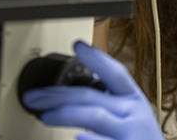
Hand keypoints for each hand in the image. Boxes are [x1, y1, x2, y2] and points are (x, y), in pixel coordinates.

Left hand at [22, 41, 164, 139]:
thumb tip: (90, 73)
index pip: (115, 72)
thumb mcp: (134, 112)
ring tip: (44, 116)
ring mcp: (129, 134)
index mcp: (134, 98)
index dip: (97, 58)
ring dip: (63, 114)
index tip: (78, 46)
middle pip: (92, 96)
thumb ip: (113, 96)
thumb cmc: (141, 138)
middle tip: (35, 96)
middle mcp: (133, 113)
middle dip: (59, 94)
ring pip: (93, 117)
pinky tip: (75, 138)